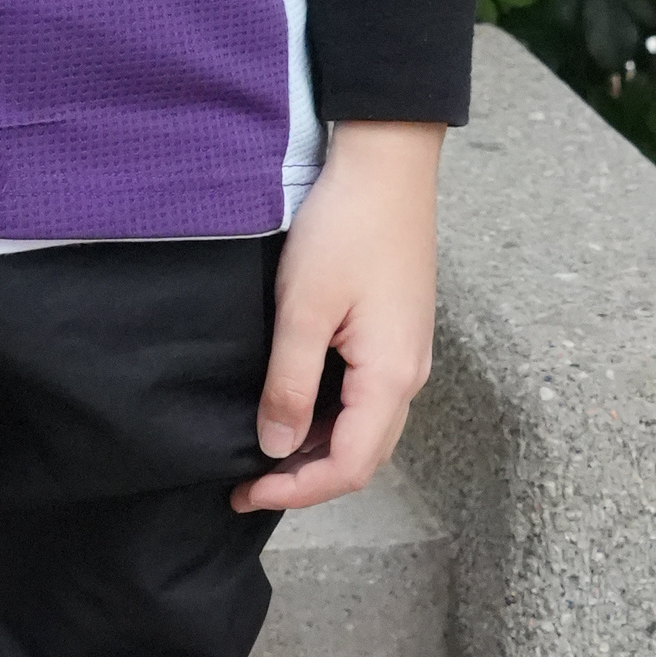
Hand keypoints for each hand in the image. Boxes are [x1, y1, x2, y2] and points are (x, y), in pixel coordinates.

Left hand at [233, 119, 443, 511]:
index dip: (297, 491)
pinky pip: (367, 398)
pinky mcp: (397, 334)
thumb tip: (274, 446)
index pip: (349, 467)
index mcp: (390, 377)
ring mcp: (406, 354)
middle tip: (248, 482)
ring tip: (263, 450)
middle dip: (306, 480)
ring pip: (366, 430)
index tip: (246, 490)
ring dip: (318, 449)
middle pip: (363, 457)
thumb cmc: (346, 227)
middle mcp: (409, 375)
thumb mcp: (302, 309)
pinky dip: (330, 418)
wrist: (386, 165)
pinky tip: (294, 405)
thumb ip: (289, 384)